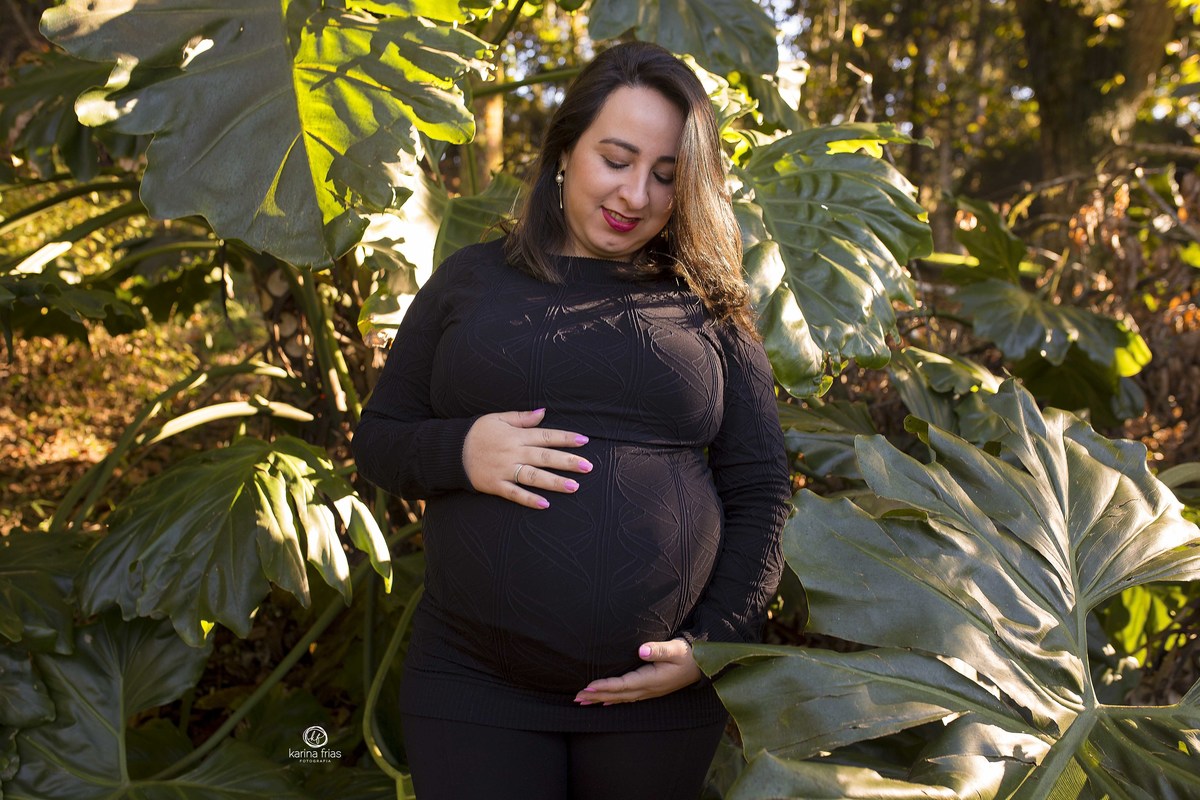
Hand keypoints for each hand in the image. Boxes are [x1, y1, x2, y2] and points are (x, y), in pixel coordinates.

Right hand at [462, 408, 591, 509]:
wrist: (449, 450)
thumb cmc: (476, 432)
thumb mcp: (497, 419)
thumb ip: (522, 418)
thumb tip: (543, 412)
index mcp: (515, 435)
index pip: (545, 435)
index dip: (566, 438)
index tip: (584, 441)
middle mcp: (513, 452)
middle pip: (544, 457)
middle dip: (567, 462)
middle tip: (588, 467)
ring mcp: (504, 470)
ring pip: (533, 476)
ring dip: (554, 482)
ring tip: (574, 487)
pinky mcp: (494, 485)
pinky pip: (514, 493)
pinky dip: (529, 499)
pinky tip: (545, 504)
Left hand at [573, 639, 701, 705]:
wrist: (703, 665)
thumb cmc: (688, 654)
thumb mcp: (675, 648)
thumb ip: (658, 649)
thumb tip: (642, 650)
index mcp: (652, 680)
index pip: (623, 685)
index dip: (605, 686)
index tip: (588, 686)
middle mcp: (648, 689)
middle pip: (617, 695)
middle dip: (597, 696)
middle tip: (577, 698)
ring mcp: (649, 692)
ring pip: (621, 698)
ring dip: (601, 700)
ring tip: (584, 702)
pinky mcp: (650, 690)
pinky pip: (628, 698)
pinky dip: (614, 700)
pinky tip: (605, 703)